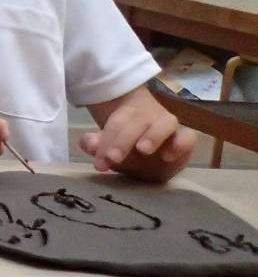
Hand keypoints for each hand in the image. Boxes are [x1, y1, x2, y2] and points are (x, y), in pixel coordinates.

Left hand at [81, 100, 195, 182]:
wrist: (154, 159)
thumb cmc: (128, 150)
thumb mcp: (110, 149)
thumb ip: (96, 145)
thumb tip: (88, 142)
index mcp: (126, 114)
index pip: (115, 122)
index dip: (106, 140)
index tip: (99, 162)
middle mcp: (148, 116)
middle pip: (135, 121)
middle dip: (122, 140)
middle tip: (113, 158)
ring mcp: (168, 126)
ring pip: (164, 122)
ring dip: (153, 135)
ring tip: (142, 149)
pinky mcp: (184, 139)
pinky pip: (188, 137)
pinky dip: (181, 144)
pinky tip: (168, 156)